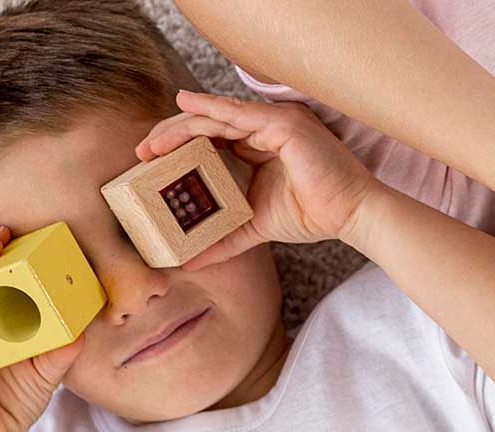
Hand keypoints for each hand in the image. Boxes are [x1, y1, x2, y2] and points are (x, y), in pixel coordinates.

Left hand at [136, 91, 382, 267]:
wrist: (352, 215)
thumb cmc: (315, 215)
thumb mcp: (256, 226)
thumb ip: (224, 238)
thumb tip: (190, 261)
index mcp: (261, 145)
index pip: (212, 139)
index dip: (179, 147)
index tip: (149, 162)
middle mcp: (266, 127)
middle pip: (207, 124)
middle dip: (171, 135)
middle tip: (142, 152)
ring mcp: (274, 121)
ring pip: (215, 118)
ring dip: (180, 128)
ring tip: (153, 144)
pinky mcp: (282, 123)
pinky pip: (236, 114)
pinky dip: (208, 110)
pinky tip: (183, 109)